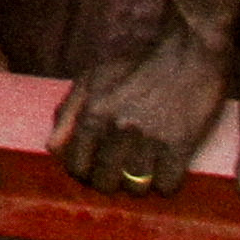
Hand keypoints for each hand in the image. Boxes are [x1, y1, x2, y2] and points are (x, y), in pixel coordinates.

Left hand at [57, 19, 235, 203]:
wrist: (188, 51)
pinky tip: (166, 171)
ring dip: (137, 186)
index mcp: (92, 111)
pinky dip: (165, 184)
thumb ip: (67, 112)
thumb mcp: (92, 79)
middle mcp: (117, 127)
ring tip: (142, 174)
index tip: (93, 170)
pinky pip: (167, 185)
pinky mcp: (181, 145)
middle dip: (109, 182)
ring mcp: (150, 138)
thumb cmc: (137, 65)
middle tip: (118, 175)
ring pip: (135, 188)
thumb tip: (51, 149)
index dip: (83, 173)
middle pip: (104, 181)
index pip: (76, 165)